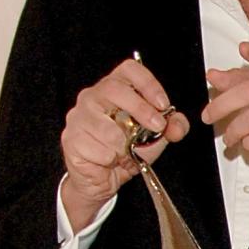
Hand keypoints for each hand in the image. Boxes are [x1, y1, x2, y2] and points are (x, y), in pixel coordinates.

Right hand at [60, 57, 189, 231]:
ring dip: (123, 145)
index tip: (163, 104)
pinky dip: (110, 158)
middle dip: (141, 109)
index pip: (128, 70)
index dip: (148, 83)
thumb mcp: (155, 138)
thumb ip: (171, 128)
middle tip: (157, 127)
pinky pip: (98, 149)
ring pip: (107, 126)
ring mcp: (78, 117)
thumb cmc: (125, 151)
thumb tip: (177, 124)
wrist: (102, 179)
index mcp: (114, 89)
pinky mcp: (71, 139)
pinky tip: (108, 159)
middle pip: (114, 89)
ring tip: (124, 151)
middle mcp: (92, 97)